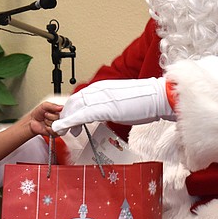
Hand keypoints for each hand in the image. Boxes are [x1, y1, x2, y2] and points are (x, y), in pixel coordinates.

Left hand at [28, 100, 63, 136]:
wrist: (32, 121)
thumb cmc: (38, 113)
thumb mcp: (44, 105)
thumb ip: (53, 105)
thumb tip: (61, 107)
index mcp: (59, 112)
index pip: (65, 112)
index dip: (60, 112)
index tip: (55, 111)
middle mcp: (59, 119)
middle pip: (61, 119)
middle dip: (51, 116)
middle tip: (46, 115)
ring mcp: (57, 126)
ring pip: (57, 125)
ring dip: (49, 123)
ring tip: (45, 121)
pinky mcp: (55, 133)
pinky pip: (55, 132)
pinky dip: (49, 129)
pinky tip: (46, 127)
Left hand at [51, 78, 173, 136]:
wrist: (157, 98)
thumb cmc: (145, 101)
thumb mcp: (123, 101)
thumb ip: (111, 104)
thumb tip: (107, 112)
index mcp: (103, 87)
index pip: (80, 97)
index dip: (72, 109)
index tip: (70, 120)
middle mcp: (98, 89)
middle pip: (73, 101)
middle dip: (66, 115)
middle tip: (63, 128)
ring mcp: (100, 98)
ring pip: (73, 107)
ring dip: (64, 120)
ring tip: (61, 131)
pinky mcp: (103, 108)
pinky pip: (80, 115)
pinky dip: (68, 122)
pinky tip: (62, 128)